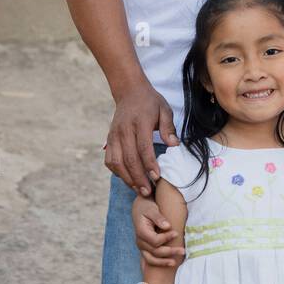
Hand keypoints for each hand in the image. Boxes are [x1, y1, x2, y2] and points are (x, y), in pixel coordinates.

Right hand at [105, 81, 176, 196]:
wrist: (129, 92)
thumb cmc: (150, 102)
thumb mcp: (165, 110)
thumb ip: (169, 128)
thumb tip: (174, 146)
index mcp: (140, 122)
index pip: (143, 147)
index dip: (149, 164)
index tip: (157, 177)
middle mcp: (124, 130)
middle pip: (129, 158)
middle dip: (138, 178)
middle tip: (148, 192)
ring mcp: (114, 136)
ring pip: (116, 162)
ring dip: (127, 178)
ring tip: (139, 190)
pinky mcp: (108, 140)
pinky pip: (109, 160)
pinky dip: (117, 172)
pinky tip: (128, 179)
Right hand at [133, 196, 184, 266]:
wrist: (140, 209)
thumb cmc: (147, 207)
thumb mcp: (152, 209)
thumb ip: (158, 218)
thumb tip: (167, 226)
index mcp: (141, 232)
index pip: (155, 240)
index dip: (166, 238)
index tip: (176, 233)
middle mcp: (140, 241)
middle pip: (155, 251)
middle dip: (170, 251)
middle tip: (183, 250)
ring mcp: (142, 247)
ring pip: (151, 259)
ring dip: (164, 262)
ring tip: (175, 262)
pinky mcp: (145, 249)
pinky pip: (151, 260)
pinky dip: (160, 263)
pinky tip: (170, 263)